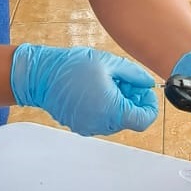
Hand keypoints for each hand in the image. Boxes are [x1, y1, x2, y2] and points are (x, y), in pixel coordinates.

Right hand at [10, 43, 157, 136]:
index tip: (145, 92)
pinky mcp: (80, 126)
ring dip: (120, 104)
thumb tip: (148, 83)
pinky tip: (98, 90)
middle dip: (134, 101)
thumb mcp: (110, 63)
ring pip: (116, 120)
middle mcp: (101, 124)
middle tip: (126, 81)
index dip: (149, 106)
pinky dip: (106, 108)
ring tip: (109, 83)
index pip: (144, 120)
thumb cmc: (72, 67)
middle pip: (130, 119)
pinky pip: (102, 120)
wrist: (40, 75)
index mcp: (112, 110)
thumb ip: (135, 75)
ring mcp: (89, 127)